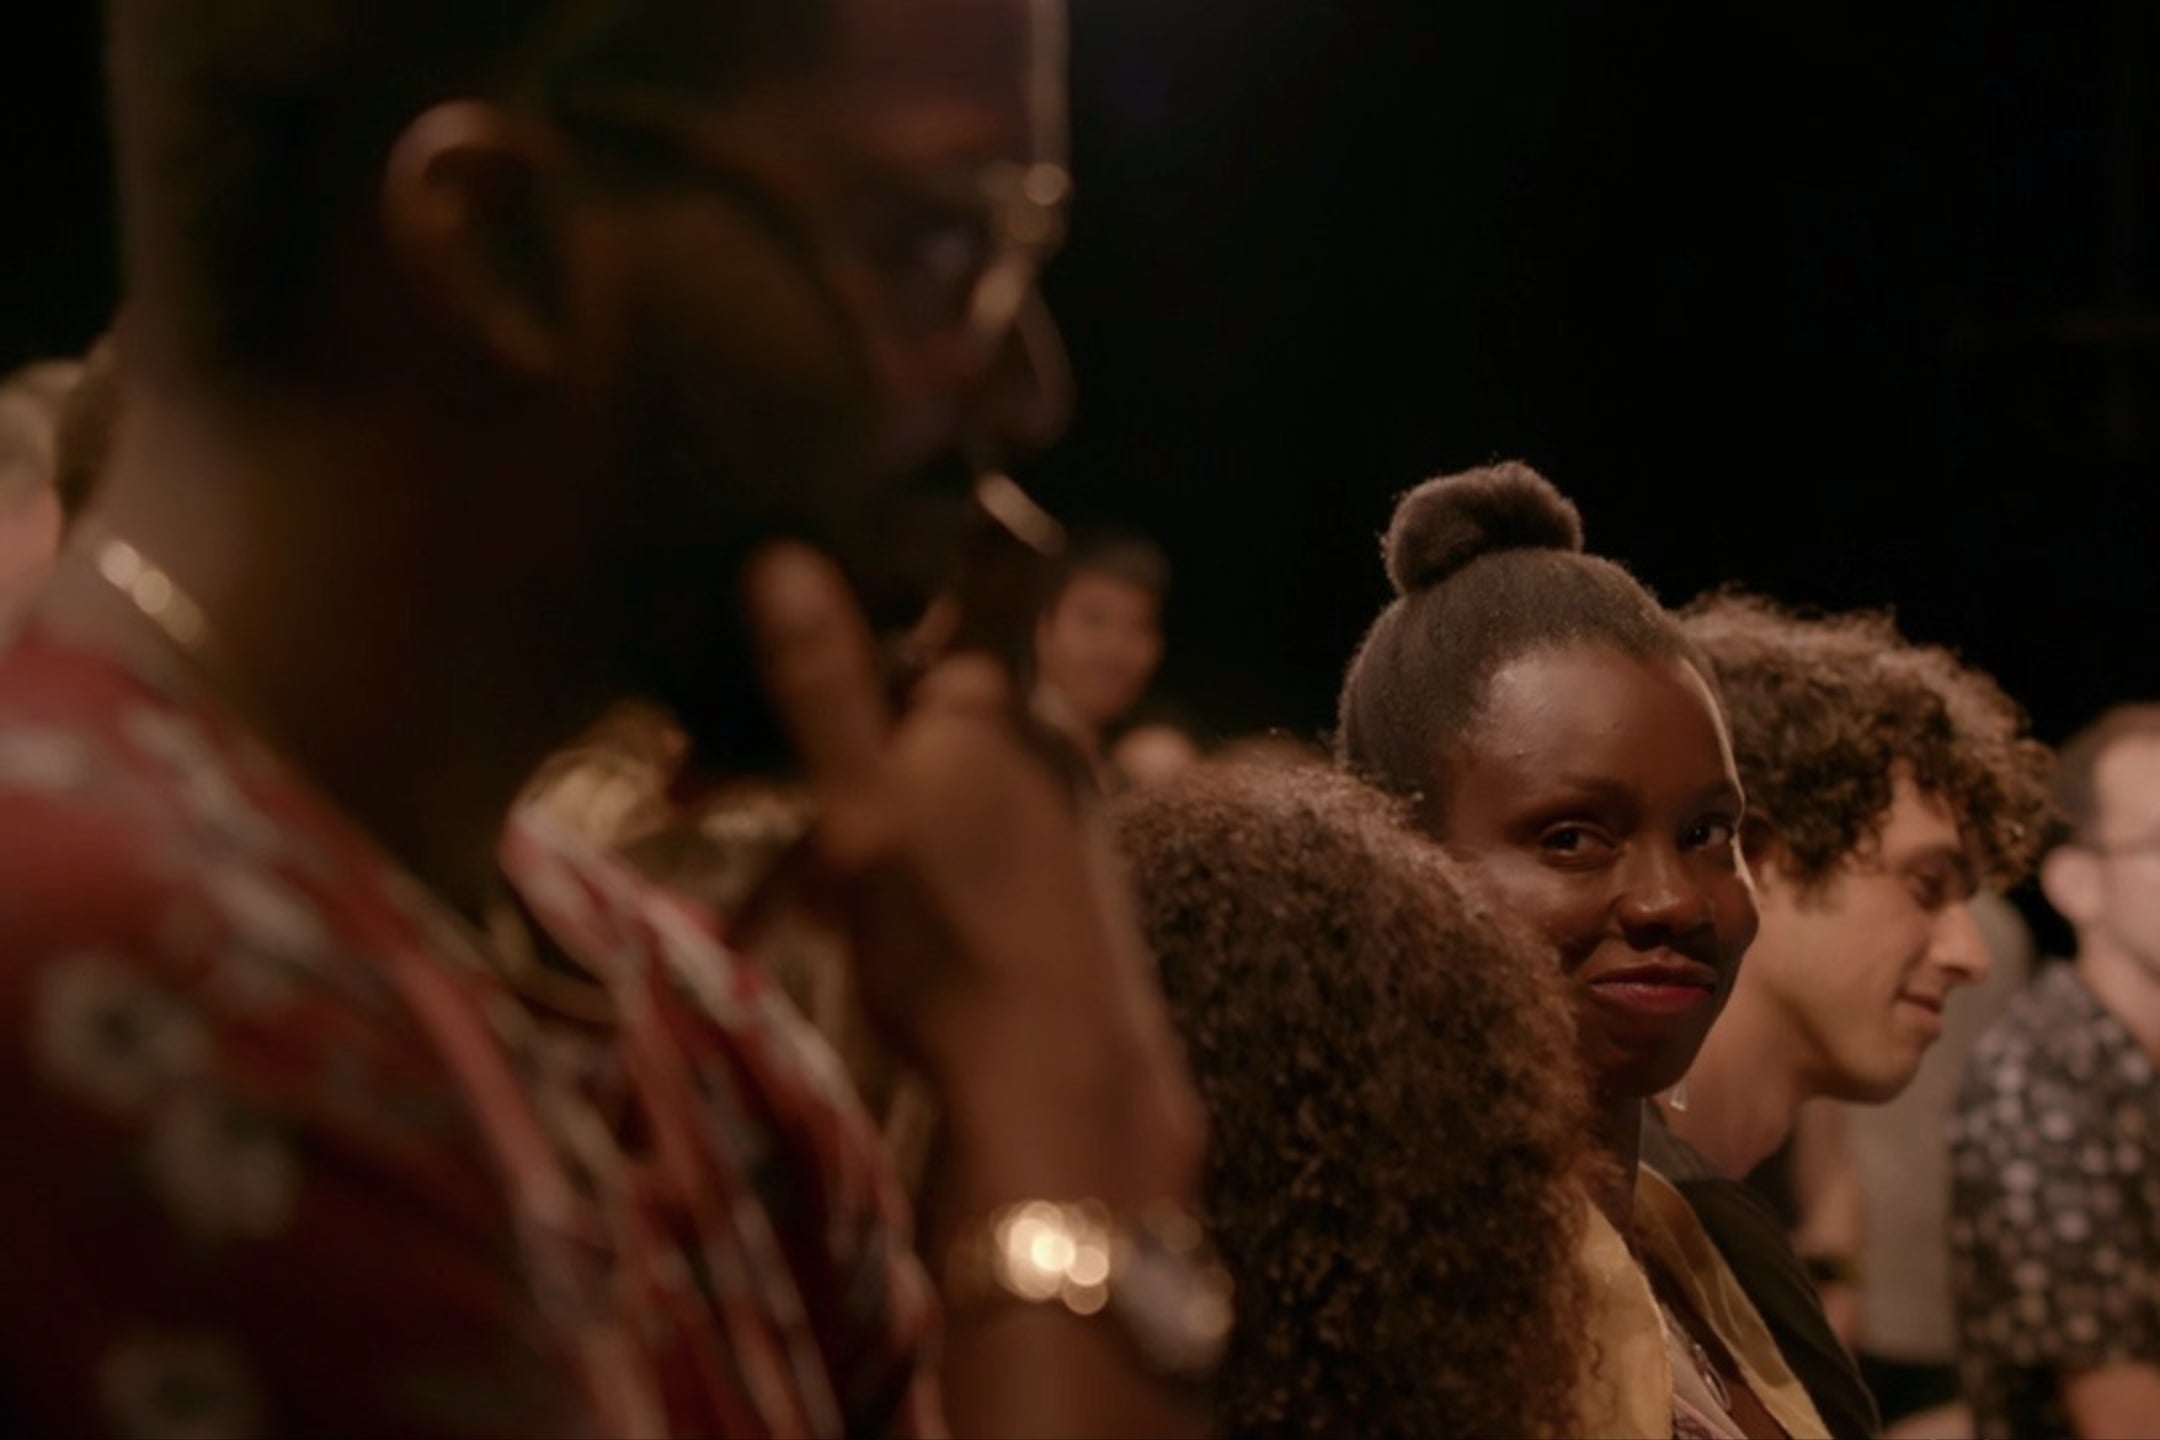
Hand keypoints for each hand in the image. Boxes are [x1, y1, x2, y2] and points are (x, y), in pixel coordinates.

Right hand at [741, 544, 1201, 1200]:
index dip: (833, 651)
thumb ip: (825, 686)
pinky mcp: (1058, 874)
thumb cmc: (951, 933)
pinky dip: (894, 872)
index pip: (919, 622)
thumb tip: (785, 556)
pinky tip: (847, 928)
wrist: (1056, 1085)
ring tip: (788, 901)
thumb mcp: (862, 806)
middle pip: (909, 714)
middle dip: (817, 759)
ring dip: (841, 829)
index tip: (748, 705)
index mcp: (1002, 700)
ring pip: (924, 787)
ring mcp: (1059, 808)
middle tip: (710, 806)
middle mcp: (1044, 738)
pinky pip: (957, 843)